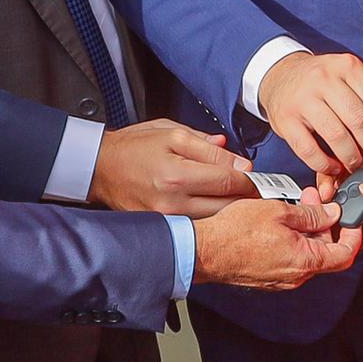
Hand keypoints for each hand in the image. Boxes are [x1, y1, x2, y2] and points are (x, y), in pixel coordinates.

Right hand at [92, 118, 256, 215]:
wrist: (100, 167)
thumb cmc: (134, 147)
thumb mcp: (172, 133)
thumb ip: (207, 147)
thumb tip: (240, 162)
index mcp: (177, 175)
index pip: (229, 182)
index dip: (251, 180)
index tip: (262, 178)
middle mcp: (173, 203)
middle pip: (227, 207)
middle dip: (246, 198)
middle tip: (256, 190)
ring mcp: (167, 220)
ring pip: (215, 220)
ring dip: (231, 210)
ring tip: (236, 198)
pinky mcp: (163, 228)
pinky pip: (197, 225)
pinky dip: (211, 218)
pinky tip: (214, 206)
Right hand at [190, 188, 362, 291]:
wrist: (204, 252)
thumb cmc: (235, 233)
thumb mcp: (279, 211)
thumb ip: (312, 214)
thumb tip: (332, 214)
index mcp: (305, 261)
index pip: (346, 254)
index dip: (354, 235)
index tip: (351, 219)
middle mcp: (297, 276)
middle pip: (327, 252)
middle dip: (327, 224)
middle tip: (316, 200)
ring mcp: (282, 279)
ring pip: (308, 254)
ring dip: (308, 230)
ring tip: (295, 206)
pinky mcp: (269, 277)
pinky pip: (291, 259)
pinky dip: (294, 240)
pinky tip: (281, 222)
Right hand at [258, 50, 362, 179]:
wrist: (280, 76)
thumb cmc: (320, 83)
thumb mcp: (349, 83)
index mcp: (346, 66)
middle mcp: (324, 79)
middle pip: (358, 120)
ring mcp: (303, 99)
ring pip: (336, 136)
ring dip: (351, 157)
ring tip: (355, 165)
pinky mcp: (286, 120)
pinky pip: (309, 150)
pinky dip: (325, 164)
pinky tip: (333, 167)